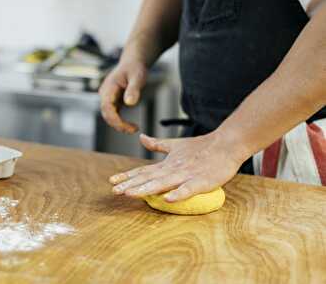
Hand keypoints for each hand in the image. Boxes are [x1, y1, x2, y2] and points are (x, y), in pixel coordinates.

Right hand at [99, 59, 147, 133]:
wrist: (133, 62)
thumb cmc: (135, 68)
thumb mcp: (137, 77)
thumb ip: (133, 89)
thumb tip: (130, 103)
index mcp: (109, 87)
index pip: (107, 107)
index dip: (115, 119)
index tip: (126, 126)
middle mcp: (105, 93)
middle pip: (106, 114)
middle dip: (118, 124)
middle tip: (133, 130)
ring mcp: (107, 98)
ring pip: (109, 115)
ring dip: (119, 125)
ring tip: (133, 129)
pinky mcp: (112, 101)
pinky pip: (113, 114)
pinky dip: (120, 121)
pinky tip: (130, 125)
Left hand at [109, 133, 246, 201]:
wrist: (226, 144)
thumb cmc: (201, 147)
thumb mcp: (176, 145)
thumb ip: (157, 144)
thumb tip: (141, 138)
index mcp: (167, 164)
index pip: (143, 171)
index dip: (127, 176)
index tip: (111, 181)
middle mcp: (172, 169)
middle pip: (148, 178)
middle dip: (131, 185)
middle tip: (114, 191)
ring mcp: (186, 175)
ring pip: (163, 183)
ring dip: (146, 189)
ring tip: (131, 194)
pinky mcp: (201, 181)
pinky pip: (188, 189)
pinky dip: (178, 194)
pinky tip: (168, 200)